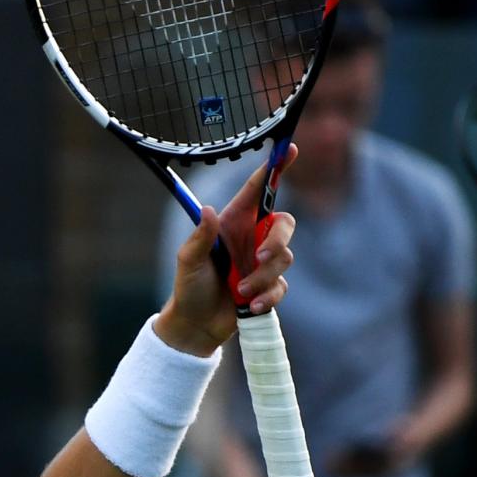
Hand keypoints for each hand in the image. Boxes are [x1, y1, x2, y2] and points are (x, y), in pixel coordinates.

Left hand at [158, 149, 296, 354]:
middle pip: (284, 223)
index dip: (275, 168)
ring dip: (263, 277)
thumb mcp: (188, 261)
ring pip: (285, 258)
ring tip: (240, 291)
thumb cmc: (188, 289)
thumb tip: (208, 211)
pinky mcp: (269, 285)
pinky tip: (249, 305)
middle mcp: (251, 237)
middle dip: (277, 241)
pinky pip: (281, 286)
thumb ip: (200, 237)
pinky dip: (267, 296)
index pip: (258, 189)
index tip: (289, 149)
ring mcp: (262, 261)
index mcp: (233, 222)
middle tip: (260, 258)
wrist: (196, 326)